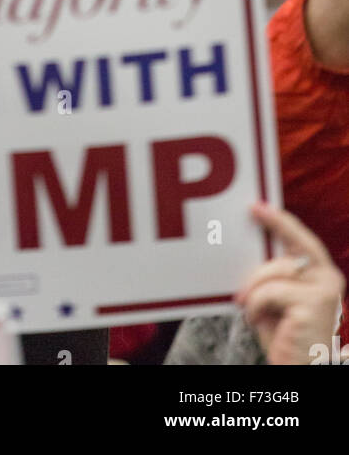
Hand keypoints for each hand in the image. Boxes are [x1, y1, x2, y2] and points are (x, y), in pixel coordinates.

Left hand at [236, 202, 344, 364]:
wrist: (302, 370)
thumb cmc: (287, 337)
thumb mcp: (278, 300)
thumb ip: (274, 277)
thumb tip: (252, 251)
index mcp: (321, 276)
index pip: (303, 241)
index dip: (282, 221)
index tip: (259, 206)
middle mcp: (328, 280)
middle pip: (296, 244)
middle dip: (275, 226)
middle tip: (253, 212)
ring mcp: (323, 291)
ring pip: (275, 270)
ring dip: (254, 288)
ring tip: (248, 306)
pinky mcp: (312, 304)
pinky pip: (269, 291)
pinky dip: (255, 304)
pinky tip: (256, 318)